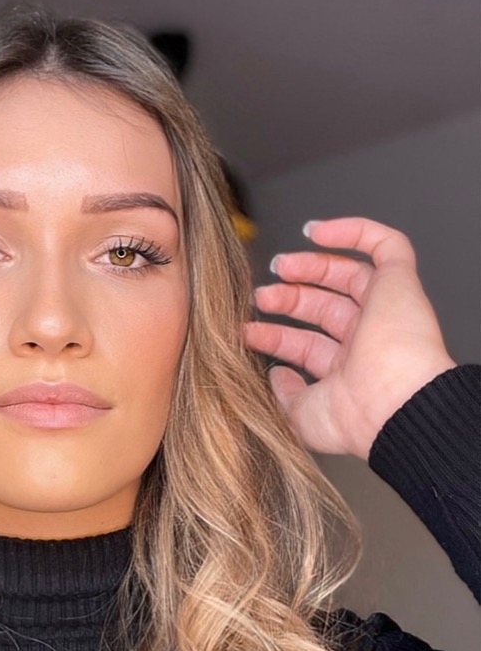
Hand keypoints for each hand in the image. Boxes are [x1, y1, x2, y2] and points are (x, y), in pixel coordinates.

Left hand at [244, 217, 455, 458]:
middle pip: (324, 307)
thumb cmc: (355, 419)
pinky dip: (353, 231)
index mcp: (348, 372)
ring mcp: (385, 311)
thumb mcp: (301, 417)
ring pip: (349, 275)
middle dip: (289, 298)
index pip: (307, 345)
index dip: (275, 335)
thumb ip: (283, 396)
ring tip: (279, 265)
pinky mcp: (402, 284)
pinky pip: (386, 245)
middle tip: (261, 295)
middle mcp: (368, 341)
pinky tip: (316, 232)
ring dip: (311, 266)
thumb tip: (276, 375)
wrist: (395, 405)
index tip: (247, 332)